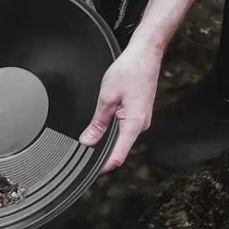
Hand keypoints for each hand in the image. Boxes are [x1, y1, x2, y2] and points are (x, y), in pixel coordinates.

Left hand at [79, 41, 162, 172]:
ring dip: (108, 141)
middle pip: (120, 148)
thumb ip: (98, 123)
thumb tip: (87, 141)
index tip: (92, 173)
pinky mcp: (139, 112)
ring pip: (122, 137)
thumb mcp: (107, 98)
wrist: (145, 55)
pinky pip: (125, 127)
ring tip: (89, 143)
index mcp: (133, 124)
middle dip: (103, 154)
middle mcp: (140, 125)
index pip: (119, 155)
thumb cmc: (129, 72)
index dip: (105, 167)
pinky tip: (102, 128)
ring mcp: (141, 119)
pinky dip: (113, 130)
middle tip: (83, 157)